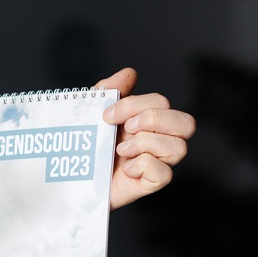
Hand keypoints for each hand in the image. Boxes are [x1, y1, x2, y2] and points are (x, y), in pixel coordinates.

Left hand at [96, 68, 195, 209]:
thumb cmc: (86, 145)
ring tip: (120, 150)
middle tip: (125, 129)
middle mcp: (160, 139)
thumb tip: (130, 73)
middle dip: (153, 120)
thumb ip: (109, 90)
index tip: (107, 115)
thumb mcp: (92, 112)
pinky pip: (165, 174)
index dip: (136, 105)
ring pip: (179, 148)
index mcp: (148, 120)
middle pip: (186, 123)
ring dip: (146, 144)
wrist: (71, 178)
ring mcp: (158, 162)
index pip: (161, 102)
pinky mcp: (151, 183)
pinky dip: (144, 166)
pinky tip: (126, 168)